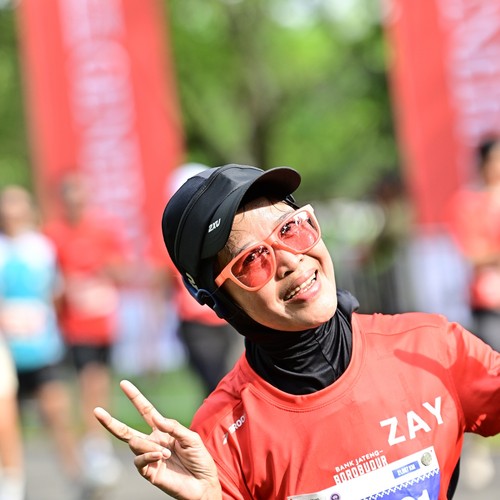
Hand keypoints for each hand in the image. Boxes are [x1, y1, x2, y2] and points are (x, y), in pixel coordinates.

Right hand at [94, 380, 221, 499]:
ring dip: (148, 446)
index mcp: (162, 430)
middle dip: (111, 422)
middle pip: (126, 431)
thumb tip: (156, 418)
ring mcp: (149, 458)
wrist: (203, 483)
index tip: (123, 383)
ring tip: (166, 453)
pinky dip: (148, 456)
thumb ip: (174, 427)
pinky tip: (160, 456)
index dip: (135, 397)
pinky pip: (139, 462)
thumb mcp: (191, 437)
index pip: (145, 410)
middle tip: (96, 411)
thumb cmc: (199, 458)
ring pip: (134, 445)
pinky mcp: (149, 473)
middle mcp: (152, 442)